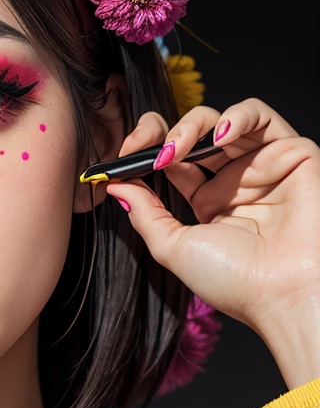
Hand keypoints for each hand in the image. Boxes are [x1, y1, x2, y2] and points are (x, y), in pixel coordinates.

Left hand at [105, 100, 319, 388]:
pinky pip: (261, 116)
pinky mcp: (292, 152)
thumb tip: (115, 186)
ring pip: (222, 119)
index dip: (146, 151)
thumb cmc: (236, 280)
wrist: (284, 293)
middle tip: (141, 147)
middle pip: (193, 134)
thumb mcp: (174, 247)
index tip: (122, 159)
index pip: (173, 160)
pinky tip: (218, 135)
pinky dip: (237, 115)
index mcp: (208, 201)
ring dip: (191, 124)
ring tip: (175, 147)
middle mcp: (235, 180)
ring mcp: (262, 164)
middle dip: (160, 133)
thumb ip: (145, 213)